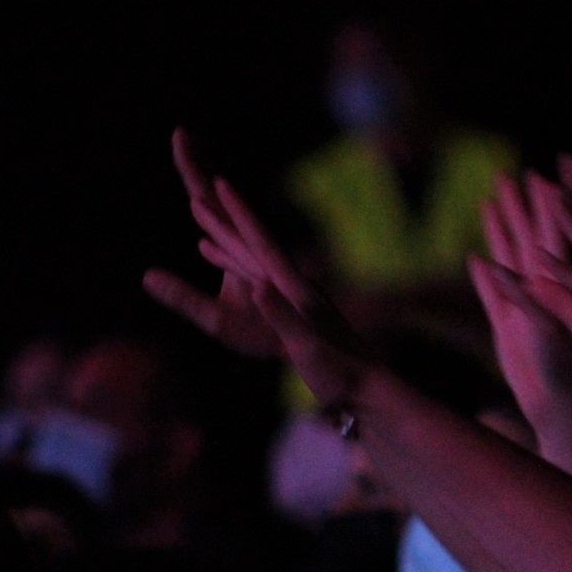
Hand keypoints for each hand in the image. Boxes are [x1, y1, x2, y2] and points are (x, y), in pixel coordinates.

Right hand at [143, 129, 369, 403]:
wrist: (369, 389)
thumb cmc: (340, 373)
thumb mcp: (308, 347)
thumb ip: (282, 316)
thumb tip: (256, 287)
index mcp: (294, 291)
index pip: (262, 244)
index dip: (240, 214)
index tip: (219, 181)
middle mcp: (293, 288)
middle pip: (253, 245)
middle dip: (227, 218)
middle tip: (203, 186)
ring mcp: (293, 299)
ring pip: (252, 263)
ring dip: (228, 242)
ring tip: (202, 225)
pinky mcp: (293, 313)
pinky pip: (257, 284)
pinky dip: (238, 272)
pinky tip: (229, 268)